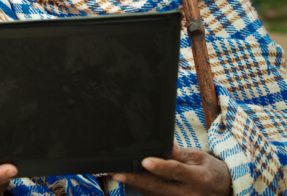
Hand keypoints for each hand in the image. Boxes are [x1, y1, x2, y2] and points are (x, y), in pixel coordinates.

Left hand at [112, 144, 231, 195]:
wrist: (219, 191)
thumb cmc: (207, 170)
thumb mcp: (198, 157)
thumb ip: (180, 153)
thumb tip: (167, 144)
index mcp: (197, 178)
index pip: (176, 171)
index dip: (160, 167)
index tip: (145, 161)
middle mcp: (187, 194)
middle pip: (158, 187)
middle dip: (136, 180)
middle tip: (117, 173)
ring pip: (152, 193)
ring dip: (133, 184)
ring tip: (115, 172)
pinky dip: (139, 187)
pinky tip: (126, 178)